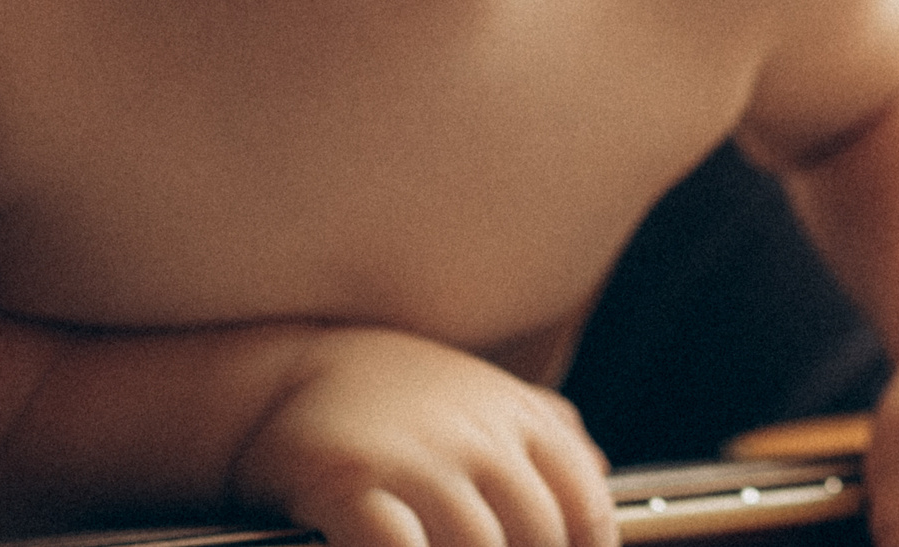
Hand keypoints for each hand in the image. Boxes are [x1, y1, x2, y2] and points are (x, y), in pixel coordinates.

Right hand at [229, 328, 612, 546]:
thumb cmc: (402, 395)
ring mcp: (419, 459)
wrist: (295, 368)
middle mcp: (480, 438)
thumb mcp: (489, 396)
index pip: (586, 505)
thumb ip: (550, 432)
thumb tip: (603, 472)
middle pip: (536, 536)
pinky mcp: (355, 482)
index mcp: (521, 420)